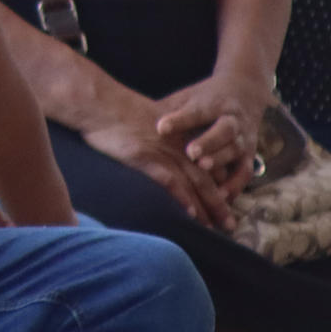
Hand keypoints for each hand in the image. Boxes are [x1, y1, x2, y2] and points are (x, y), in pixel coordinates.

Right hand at [81, 94, 235, 230]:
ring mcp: (164, 152)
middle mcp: (179, 146)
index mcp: (182, 138)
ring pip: (194, 182)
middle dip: (220, 204)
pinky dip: (182, 198)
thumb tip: (164, 161)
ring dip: (206, 207)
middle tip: (230, 226)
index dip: (220, 187)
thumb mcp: (147, 124)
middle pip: (207, 178)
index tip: (225, 206)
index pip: (209, 165)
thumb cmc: (117, 114)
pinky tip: (189, 214)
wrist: (100, 103)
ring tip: (214, 228)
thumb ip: (161, 142)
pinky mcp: (146, 158)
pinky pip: (170, 181)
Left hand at [154, 72, 272, 198]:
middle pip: (223, 130)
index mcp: (212, 103)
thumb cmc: (203, 99)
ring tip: (204, 172)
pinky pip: (245, 171)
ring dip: (221, 161)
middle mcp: (231, 119)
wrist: (242, 92)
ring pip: (234, 149)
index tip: (161, 127)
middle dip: (208, 142)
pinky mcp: (248, 154)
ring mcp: (242, 137)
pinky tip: (222, 197)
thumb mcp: (185, 99)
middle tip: (191, 154)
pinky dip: (235, 184)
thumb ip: (166, 111)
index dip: (179, 120)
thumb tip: (133, 118)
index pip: (195, 111)